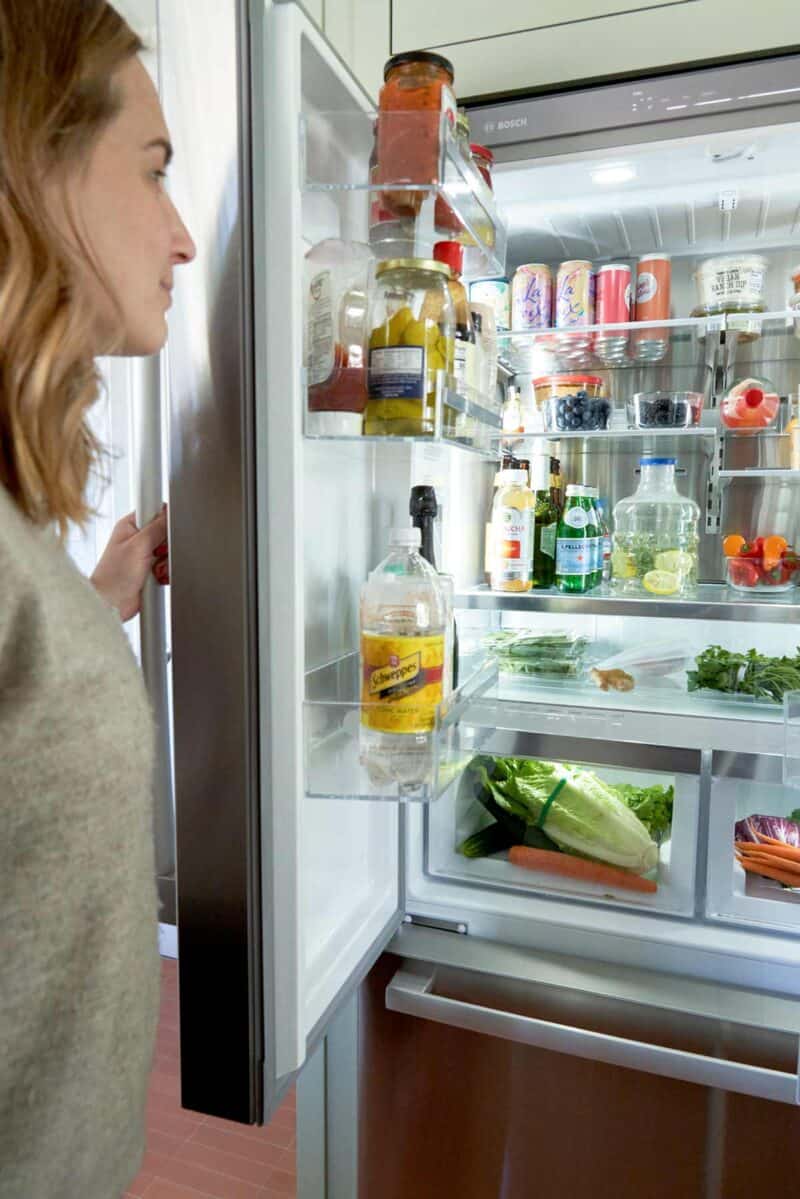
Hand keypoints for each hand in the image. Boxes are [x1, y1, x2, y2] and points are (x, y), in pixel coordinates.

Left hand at [91, 507, 168, 621]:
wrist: (112, 604)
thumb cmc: (114, 576)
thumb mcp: (138, 546)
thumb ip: (156, 528)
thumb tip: (169, 514)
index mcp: (130, 525)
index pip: (155, 511)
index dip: (163, 521)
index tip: (163, 532)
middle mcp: (137, 538)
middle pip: (166, 533)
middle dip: (165, 547)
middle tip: (155, 554)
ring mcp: (144, 554)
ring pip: (169, 551)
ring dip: (165, 563)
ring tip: (153, 570)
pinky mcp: (150, 569)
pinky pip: (168, 566)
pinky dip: (166, 573)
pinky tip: (156, 577)